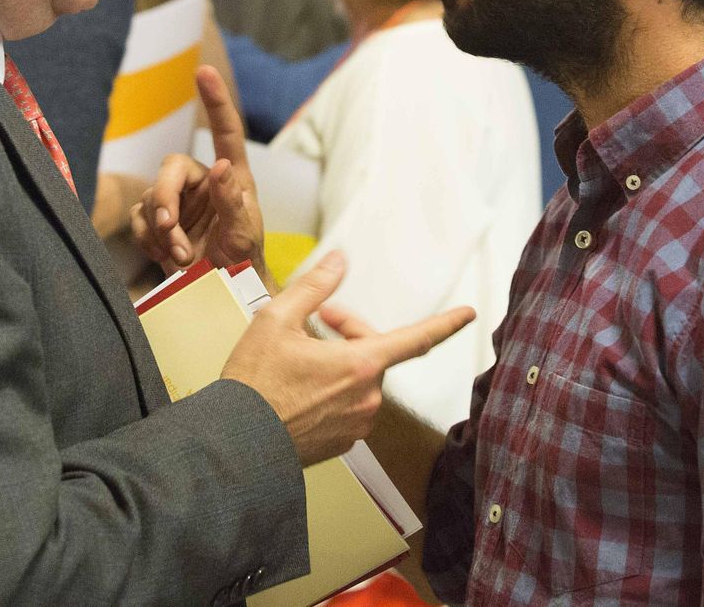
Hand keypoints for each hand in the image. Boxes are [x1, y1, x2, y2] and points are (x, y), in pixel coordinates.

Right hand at [130, 66, 262, 272]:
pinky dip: (150, 239)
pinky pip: (140, 219)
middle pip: (170, 168)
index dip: (215, 100)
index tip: (203, 71)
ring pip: (150, 198)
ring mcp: (178, 200)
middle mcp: (203, 182)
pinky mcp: (158, 221)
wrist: (222, 294)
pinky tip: (168, 256)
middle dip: (165, 197)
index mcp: (232, 177)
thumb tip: (221, 167)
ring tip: (183, 256)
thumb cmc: (242, 262)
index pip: (225, 131)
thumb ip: (232, 203)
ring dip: (162, 230)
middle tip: (169, 227)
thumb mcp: (244, 235)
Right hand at [222, 251, 474, 466]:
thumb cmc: (254, 383)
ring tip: (299, 357)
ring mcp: (357, 424)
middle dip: (349, 331)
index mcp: (360, 365)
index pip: (416, 339)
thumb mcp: (276, 320)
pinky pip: (348, 406)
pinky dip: (331, 390)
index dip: (446, 323)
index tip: (469, 313)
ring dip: (339, 361)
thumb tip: (337, 260)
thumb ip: (313, 287)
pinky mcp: (342, 443)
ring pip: (359, 379)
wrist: (235, 443)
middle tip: (316, 320)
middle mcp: (367, 398)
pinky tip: (298, 387)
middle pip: (374, 352)